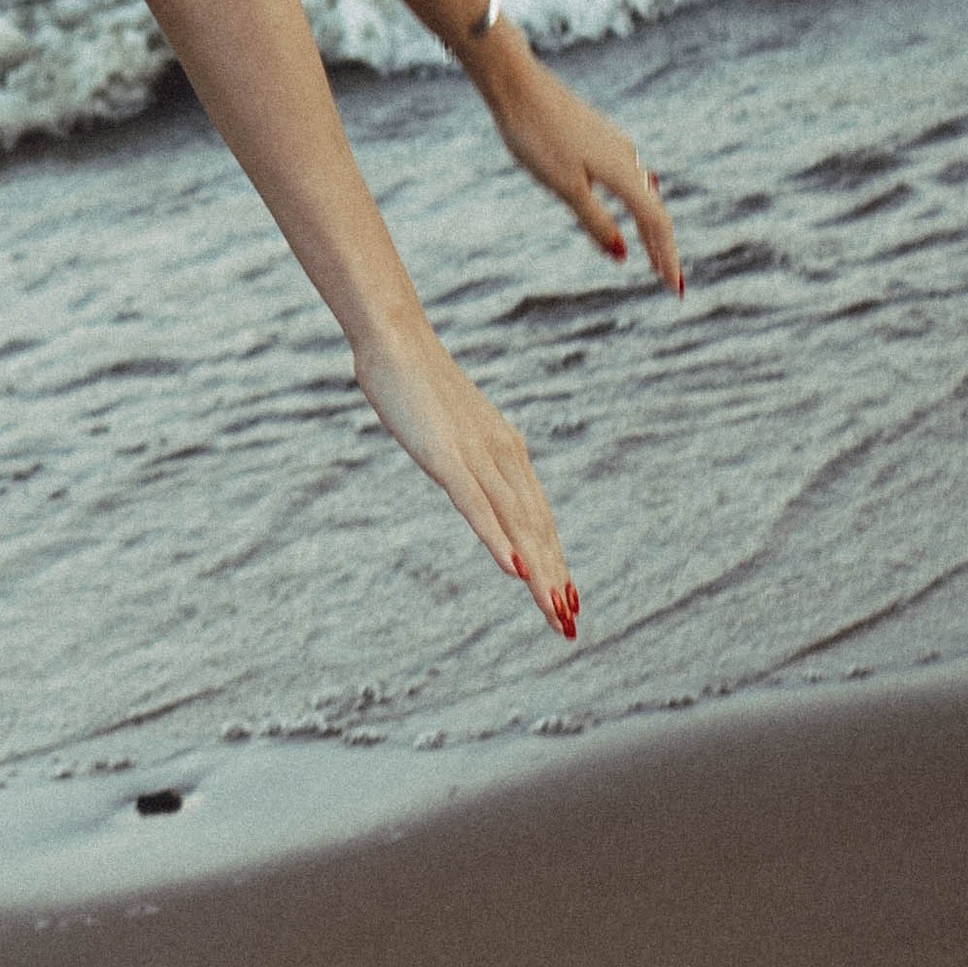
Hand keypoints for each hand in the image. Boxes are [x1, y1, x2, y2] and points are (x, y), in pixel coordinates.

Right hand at [350, 316, 578, 637]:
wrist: (397, 339)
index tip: (568, 599)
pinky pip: (478, 506)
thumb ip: (467, 456)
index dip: (555, 560)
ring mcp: (477, 457)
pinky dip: (499, 540)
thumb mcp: (452, 428)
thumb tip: (473, 478)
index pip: (538, 517)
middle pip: (537, 529)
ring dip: (539, 573)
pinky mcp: (447, 457)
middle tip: (570, 626)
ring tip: (554, 612)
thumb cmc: (418, 382)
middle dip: (555, 580)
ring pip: (516, 525)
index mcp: (507, 452)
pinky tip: (515, 569)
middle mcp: (504, 457)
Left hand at [477, 42, 683, 295]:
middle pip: (652, 209)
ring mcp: (612, 143)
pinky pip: (625, 176)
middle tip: (669, 280)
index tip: (675, 288)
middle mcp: (626, 157)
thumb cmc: (537, 137)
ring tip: (651, 250)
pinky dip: (632, 201)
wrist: (517, 85)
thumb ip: (595, 220)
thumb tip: (622, 254)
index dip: (667, 256)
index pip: (656, 222)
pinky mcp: (596, 135)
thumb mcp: (565, 187)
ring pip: (639, 191)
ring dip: (647, 224)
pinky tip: (629, 202)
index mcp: (623, 172)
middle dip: (660, 246)